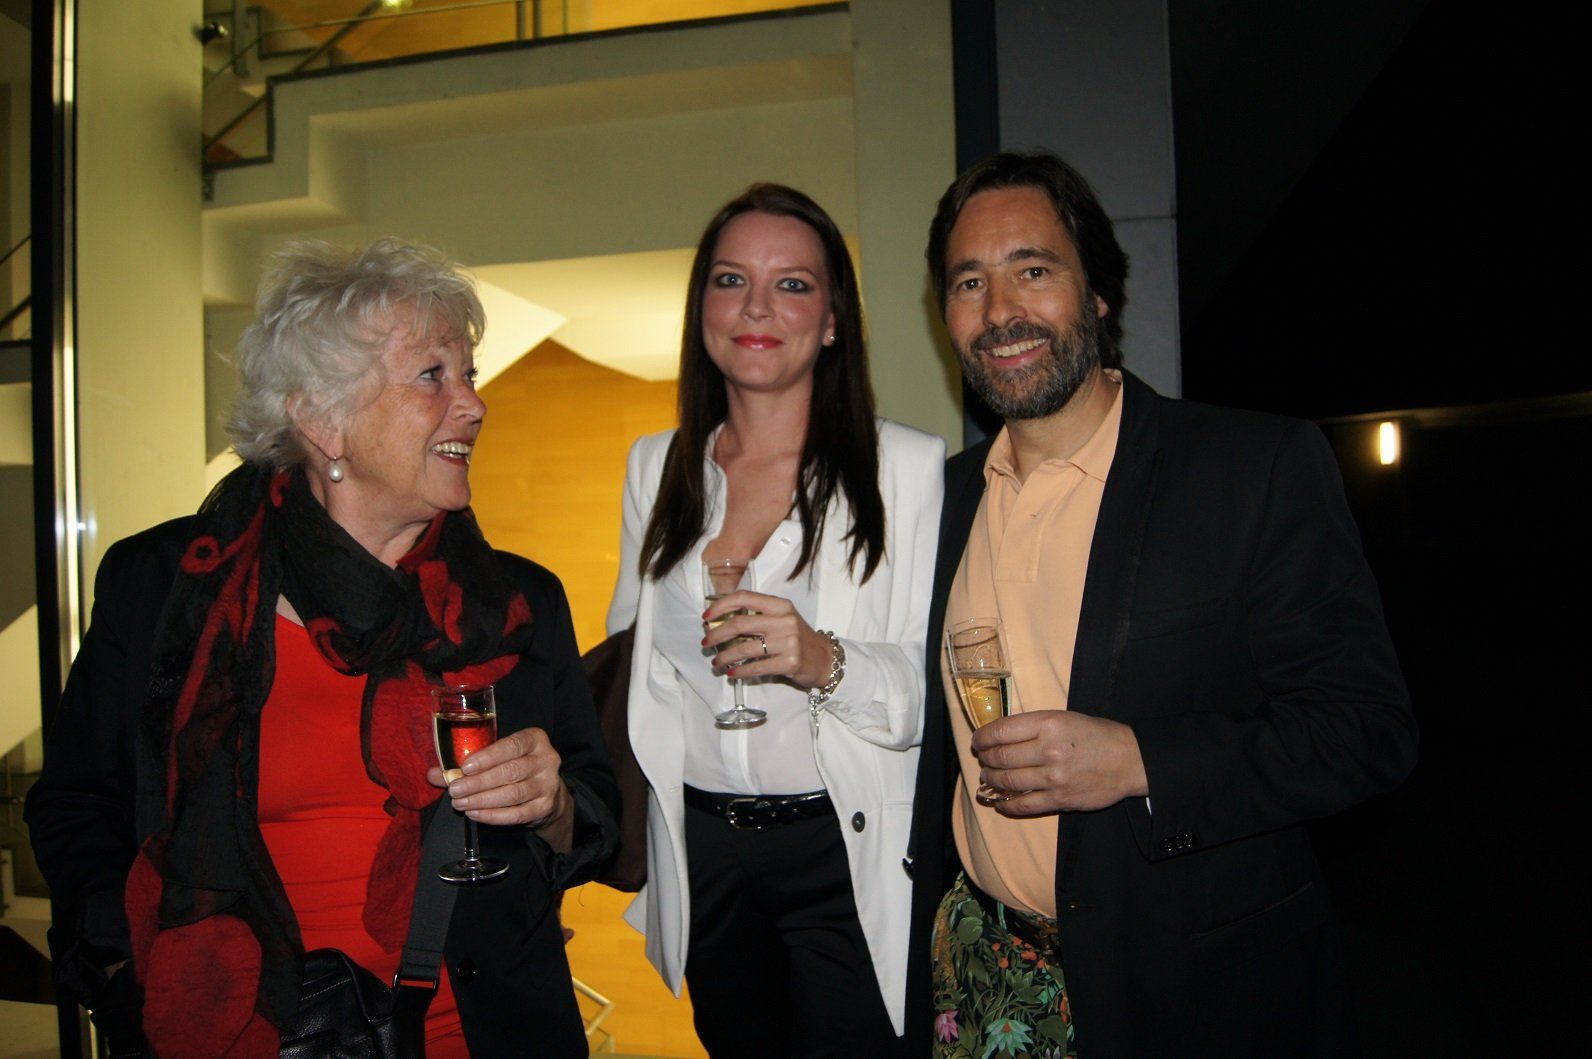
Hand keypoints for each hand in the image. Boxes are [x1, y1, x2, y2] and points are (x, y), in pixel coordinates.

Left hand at [427, 726, 568, 829]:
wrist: (547, 793)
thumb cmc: (515, 768)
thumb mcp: (496, 759)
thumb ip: (466, 765)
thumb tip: (432, 774)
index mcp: (534, 739)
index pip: (512, 746)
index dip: (488, 757)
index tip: (465, 767)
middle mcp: (546, 759)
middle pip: (511, 772)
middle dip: (479, 782)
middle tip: (455, 790)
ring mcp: (548, 784)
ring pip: (513, 794)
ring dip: (483, 800)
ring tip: (460, 804)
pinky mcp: (545, 807)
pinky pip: (517, 814)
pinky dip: (493, 816)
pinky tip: (475, 814)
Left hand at [702, 590, 832, 689]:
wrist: (824, 658)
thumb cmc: (797, 638)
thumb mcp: (782, 618)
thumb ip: (758, 616)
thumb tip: (721, 623)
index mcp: (780, 605)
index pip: (744, 597)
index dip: (721, 605)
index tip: (706, 617)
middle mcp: (784, 620)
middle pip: (740, 624)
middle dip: (717, 634)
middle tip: (706, 643)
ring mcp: (788, 642)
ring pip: (745, 648)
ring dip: (725, 656)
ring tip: (716, 662)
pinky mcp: (789, 663)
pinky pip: (756, 667)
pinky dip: (740, 671)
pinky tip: (732, 673)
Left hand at [970, 709, 1147, 814]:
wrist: (1130, 760)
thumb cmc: (1096, 735)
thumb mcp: (1064, 718)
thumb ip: (1033, 726)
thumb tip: (999, 736)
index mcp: (1049, 724)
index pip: (1001, 731)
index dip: (983, 737)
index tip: (978, 740)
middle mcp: (1049, 751)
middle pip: (1001, 758)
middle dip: (985, 759)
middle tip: (983, 759)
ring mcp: (1054, 778)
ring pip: (1008, 782)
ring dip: (991, 780)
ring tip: (988, 777)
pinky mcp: (1060, 800)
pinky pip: (1024, 805)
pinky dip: (1006, 804)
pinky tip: (1000, 801)